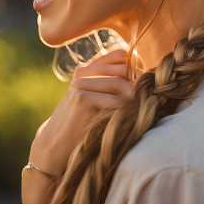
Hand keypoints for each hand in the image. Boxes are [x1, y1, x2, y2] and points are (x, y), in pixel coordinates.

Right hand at [22, 48, 133, 203]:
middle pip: (122, 68)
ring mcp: (80, 84)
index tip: (146, 80)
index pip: (119, 55)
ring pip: (119, 83)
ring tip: (143, 107)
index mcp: (87, 70)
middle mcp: (82, 73)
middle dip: (138, 82)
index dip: (136, 65)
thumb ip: (112, 87)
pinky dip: (126, 109)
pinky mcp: (81, 98)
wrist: (53, 149)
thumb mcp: (96, 102)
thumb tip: (146, 78)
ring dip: (134, 96)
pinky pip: (114, 100)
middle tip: (149, 96)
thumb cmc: (80, 127)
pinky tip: (132, 118)